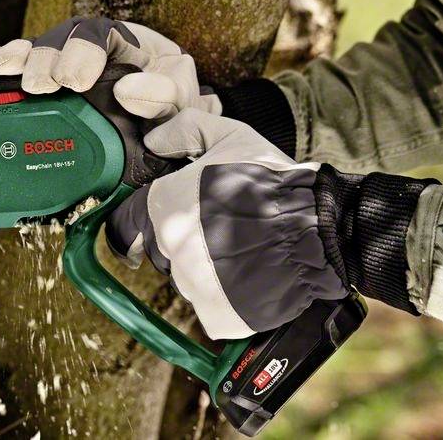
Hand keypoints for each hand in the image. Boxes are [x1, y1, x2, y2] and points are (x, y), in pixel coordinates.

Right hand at [0, 16, 220, 119]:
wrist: (162, 148)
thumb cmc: (174, 120)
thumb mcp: (182, 108)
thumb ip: (168, 97)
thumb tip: (129, 93)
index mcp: (133, 48)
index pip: (104, 34)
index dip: (84, 50)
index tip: (74, 80)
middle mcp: (96, 54)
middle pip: (63, 39)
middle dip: (45, 56)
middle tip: (38, 83)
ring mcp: (68, 73)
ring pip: (38, 54)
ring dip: (20, 60)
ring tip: (4, 74)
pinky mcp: (49, 96)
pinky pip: (22, 75)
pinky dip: (2, 68)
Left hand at [105, 109, 346, 339]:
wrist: (315, 229)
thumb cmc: (270, 181)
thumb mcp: (230, 136)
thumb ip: (186, 130)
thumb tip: (154, 140)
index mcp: (162, 207)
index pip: (127, 221)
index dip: (145, 216)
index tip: (167, 215)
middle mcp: (167, 248)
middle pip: (160, 248)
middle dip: (182, 238)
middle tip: (219, 225)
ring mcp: (189, 284)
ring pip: (185, 277)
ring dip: (203, 266)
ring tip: (239, 247)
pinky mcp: (213, 313)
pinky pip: (208, 305)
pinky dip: (222, 295)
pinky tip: (246, 274)